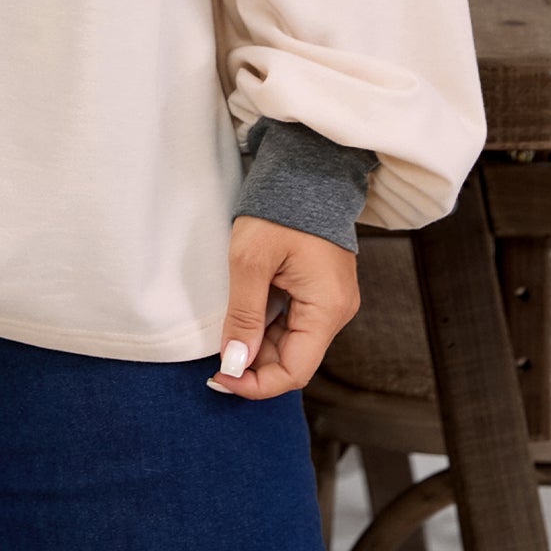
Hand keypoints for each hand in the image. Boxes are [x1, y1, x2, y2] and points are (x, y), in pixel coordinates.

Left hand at [206, 215, 360, 399]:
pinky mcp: (320, 288)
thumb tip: (235, 362)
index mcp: (327, 307)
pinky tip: (243, 317)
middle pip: (293, 359)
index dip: (256, 383)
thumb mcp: (250, 261)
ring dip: (257, 344)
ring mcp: (330, 299)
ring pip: (291, 341)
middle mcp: (336, 310)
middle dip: (253, 364)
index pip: (295, 371)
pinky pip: (293, 320)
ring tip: (226, 333)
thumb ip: (244, 315)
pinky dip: (266, 326)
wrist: (305, 167)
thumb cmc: (280, 207)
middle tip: (214, 359)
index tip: (220, 378)